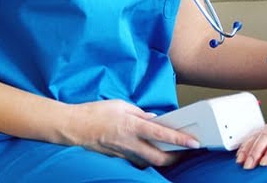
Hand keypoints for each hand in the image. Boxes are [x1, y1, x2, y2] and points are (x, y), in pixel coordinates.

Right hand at [64, 99, 198, 167]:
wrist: (72, 126)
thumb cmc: (95, 112)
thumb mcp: (121, 105)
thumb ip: (140, 112)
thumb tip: (154, 118)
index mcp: (133, 125)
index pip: (162, 134)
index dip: (180, 140)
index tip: (194, 142)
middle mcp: (129, 142)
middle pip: (159, 157)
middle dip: (176, 157)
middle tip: (186, 151)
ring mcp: (123, 153)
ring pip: (149, 162)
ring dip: (162, 158)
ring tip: (172, 152)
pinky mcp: (116, 158)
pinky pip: (136, 160)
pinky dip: (147, 158)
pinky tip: (151, 152)